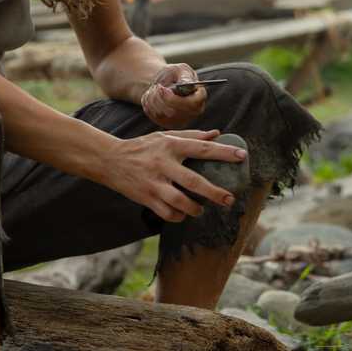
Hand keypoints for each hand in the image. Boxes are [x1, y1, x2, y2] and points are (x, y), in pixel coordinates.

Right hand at [99, 128, 245, 221]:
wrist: (109, 160)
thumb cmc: (142, 147)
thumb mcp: (164, 136)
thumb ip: (191, 136)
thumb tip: (217, 134)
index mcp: (171, 145)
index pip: (202, 148)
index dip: (223, 152)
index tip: (242, 156)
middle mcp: (163, 164)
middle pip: (194, 181)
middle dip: (214, 193)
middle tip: (229, 200)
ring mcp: (153, 183)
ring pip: (180, 202)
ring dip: (195, 209)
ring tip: (202, 209)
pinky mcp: (145, 197)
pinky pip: (167, 213)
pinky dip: (178, 216)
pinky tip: (182, 213)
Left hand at [141, 62, 206, 128]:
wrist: (162, 83)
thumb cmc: (173, 75)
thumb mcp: (180, 69)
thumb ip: (184, 76)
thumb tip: (187, 83)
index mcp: (200, 97)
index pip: (192, 104)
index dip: (175, 98)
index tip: (163, 88)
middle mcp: (193, 111)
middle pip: (175, 111)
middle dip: (161, 98)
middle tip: (156, 87)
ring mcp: (181, 120)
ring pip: (163, 114)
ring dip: (154, 99)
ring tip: (154, 89)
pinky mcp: (168, 123)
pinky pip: (155, 117)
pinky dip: (150, 105)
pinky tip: (152, 97)